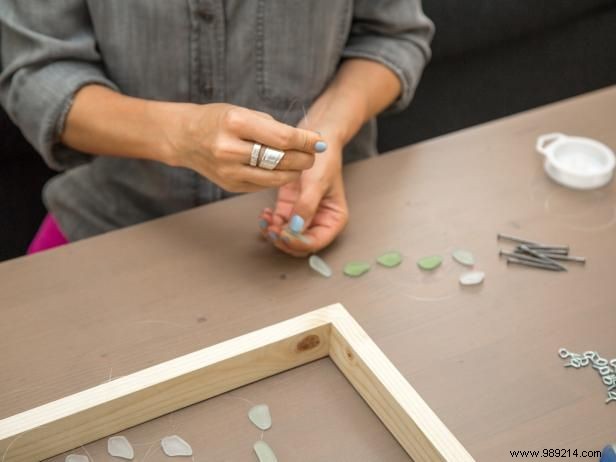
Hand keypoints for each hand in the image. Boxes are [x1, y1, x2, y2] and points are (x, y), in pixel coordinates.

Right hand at [166, 103, 325, 191]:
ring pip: (276, 177)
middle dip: (304, 157)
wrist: (184, 137)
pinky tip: (283, 170)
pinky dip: (278, 178)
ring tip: (302, 162)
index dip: (306, 141)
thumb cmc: (218, 120)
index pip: (282, 137)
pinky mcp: (231, 185)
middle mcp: (230, 149)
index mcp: (235, 123)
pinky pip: (264, 184)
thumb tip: (307, 141)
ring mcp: (229, 171)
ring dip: (295, 171)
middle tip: (314, 153)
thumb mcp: (242, 112)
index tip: (319, 140)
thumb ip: (273, 127)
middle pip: (282, 160)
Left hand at [258, 142, 348, 256]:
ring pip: (287, 236)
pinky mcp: (289, 208)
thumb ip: (307, 206)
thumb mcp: (317, 182)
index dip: (299, 242)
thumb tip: (296, 229)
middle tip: (271, 230)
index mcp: (334, 219)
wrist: (313, 139)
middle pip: (300, 244)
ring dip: (274, 233)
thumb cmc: (323, 159)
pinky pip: (278, 224)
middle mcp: (319, 221)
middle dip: (284, 240)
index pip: (316, 242)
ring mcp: (303, 216)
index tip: (284, 234)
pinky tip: (264, 214)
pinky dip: (270, 223)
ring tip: (265, 221)